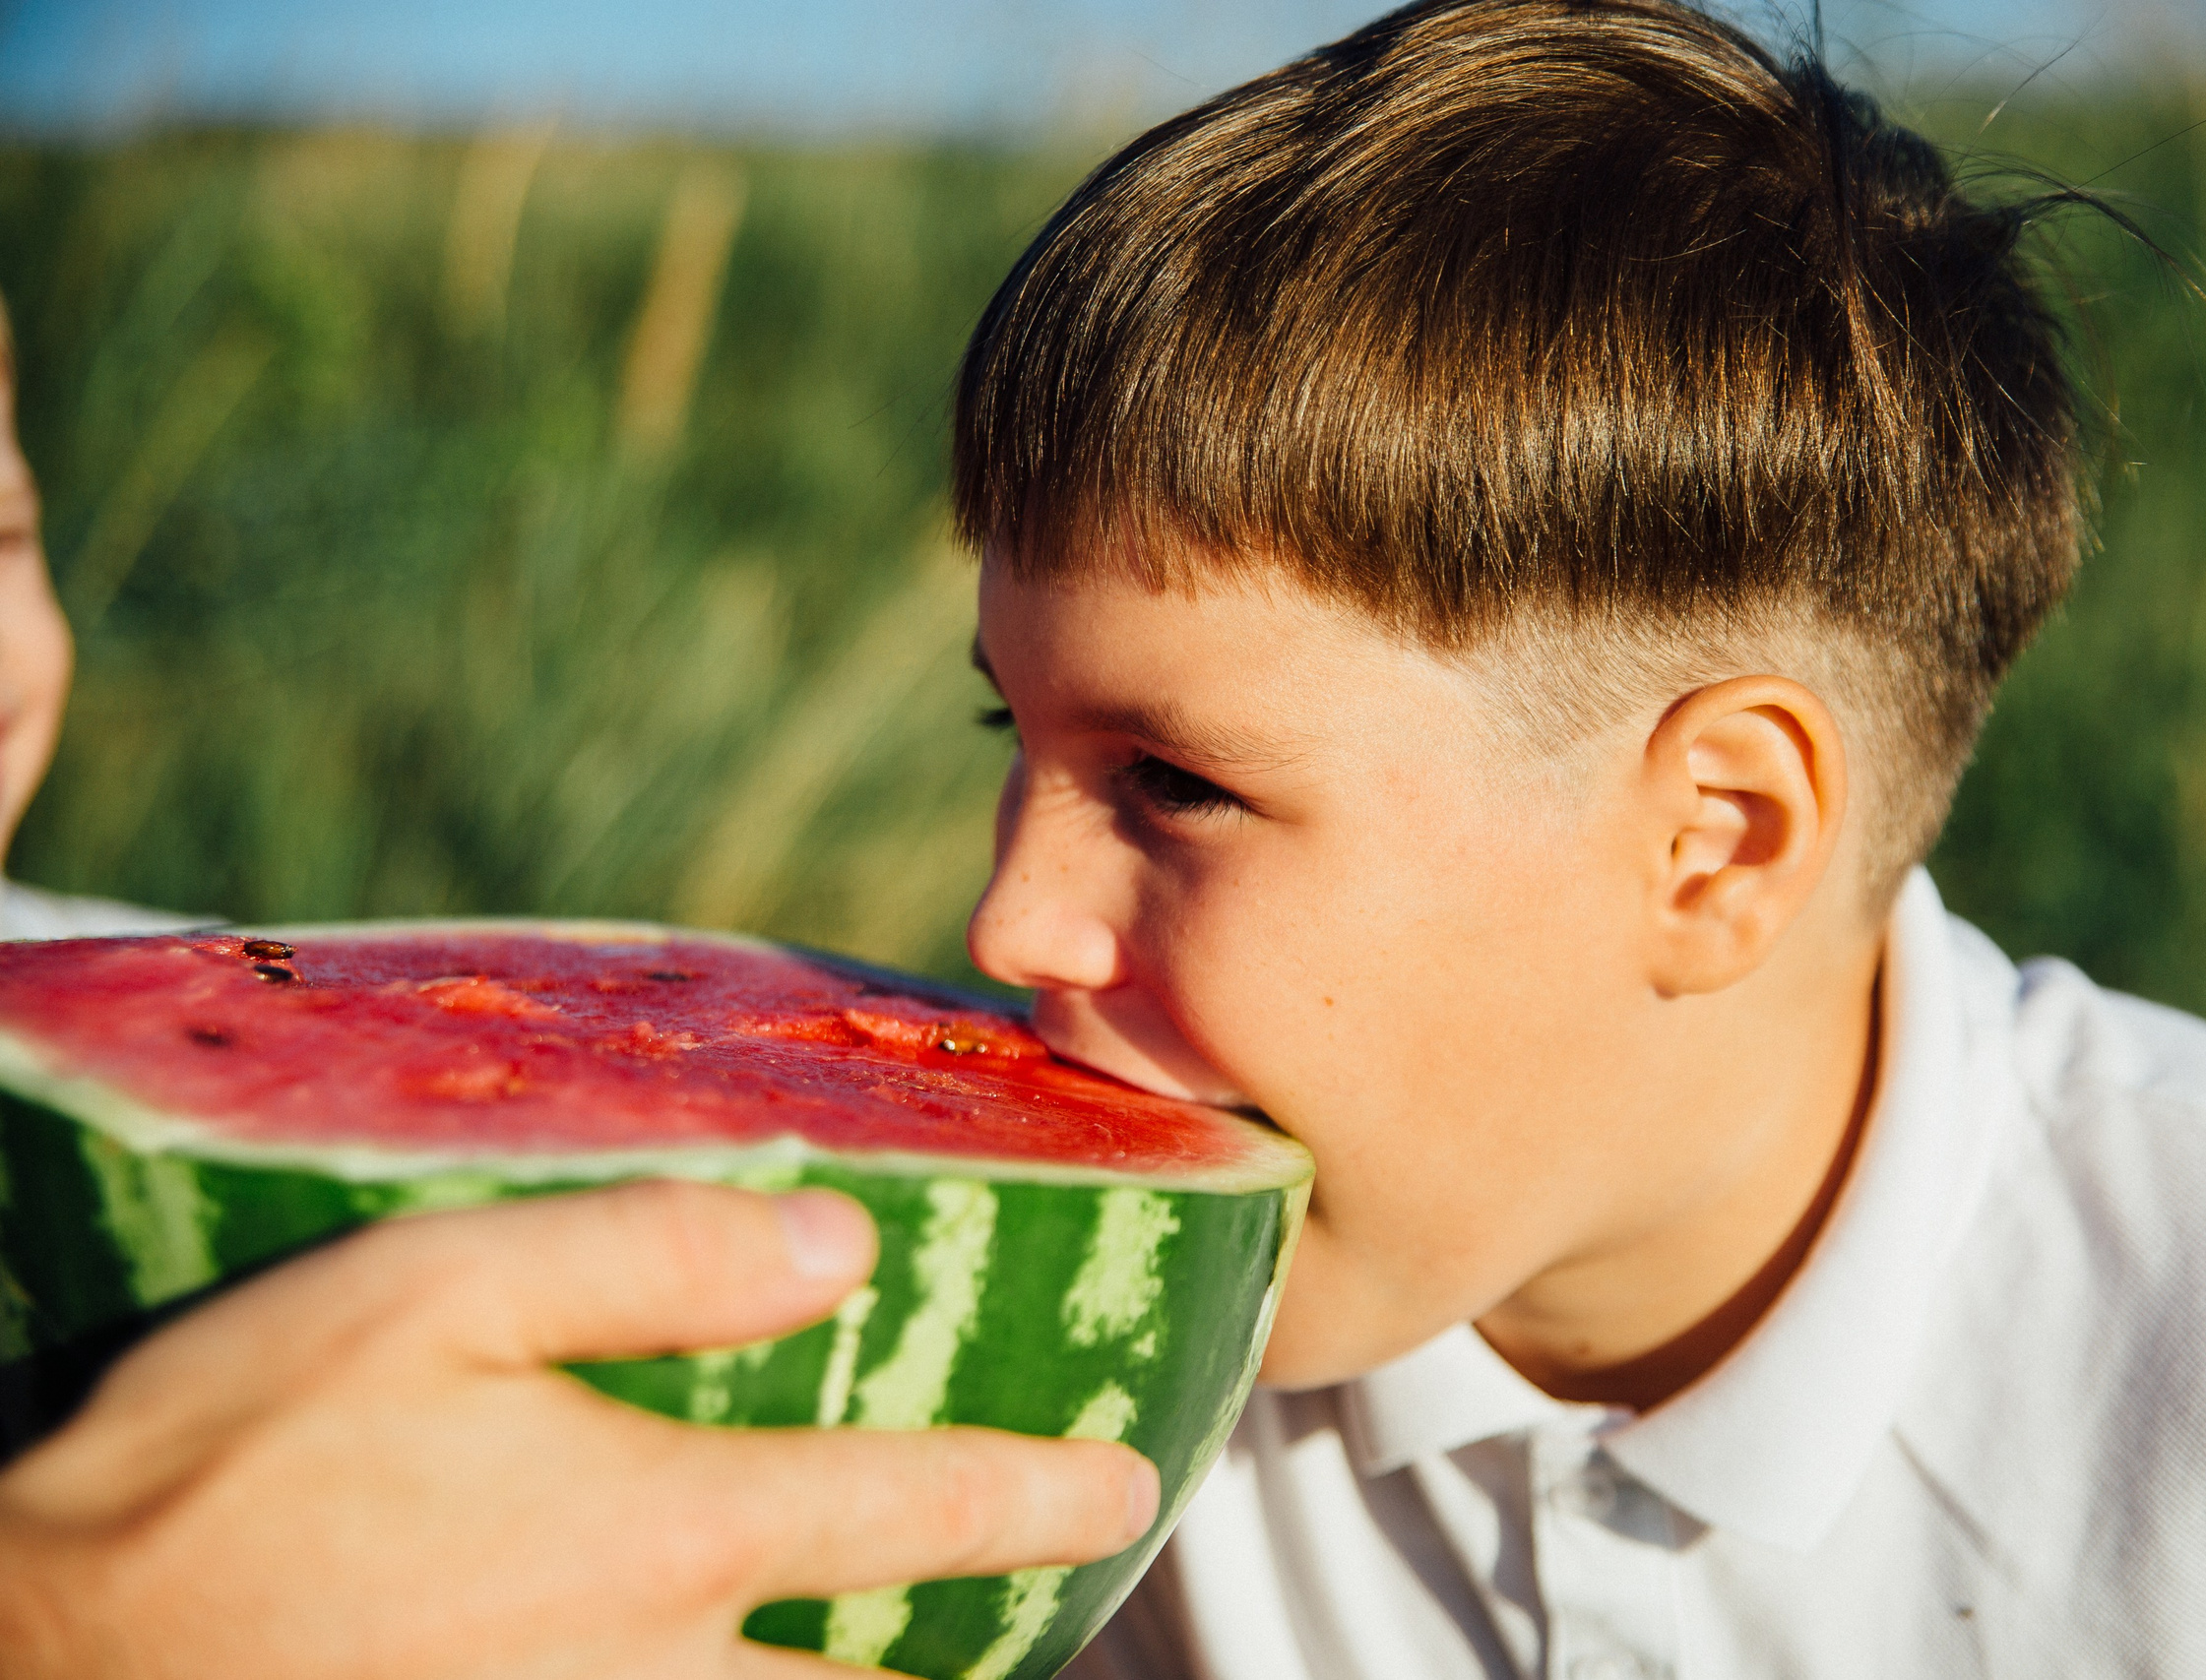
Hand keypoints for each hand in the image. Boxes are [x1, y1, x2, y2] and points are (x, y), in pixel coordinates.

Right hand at [0, 1180, 1156, 1678]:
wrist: (48, 1661)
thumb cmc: (227, 1465)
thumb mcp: (428, 1293)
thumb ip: (645, 1255)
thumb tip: (832, 1239)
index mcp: (665, 1534)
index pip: (918, 1511)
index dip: (1040, 1494)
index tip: (1120, 1484)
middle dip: (998, 1655)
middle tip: (1063, 1608)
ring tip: (946, 1667)